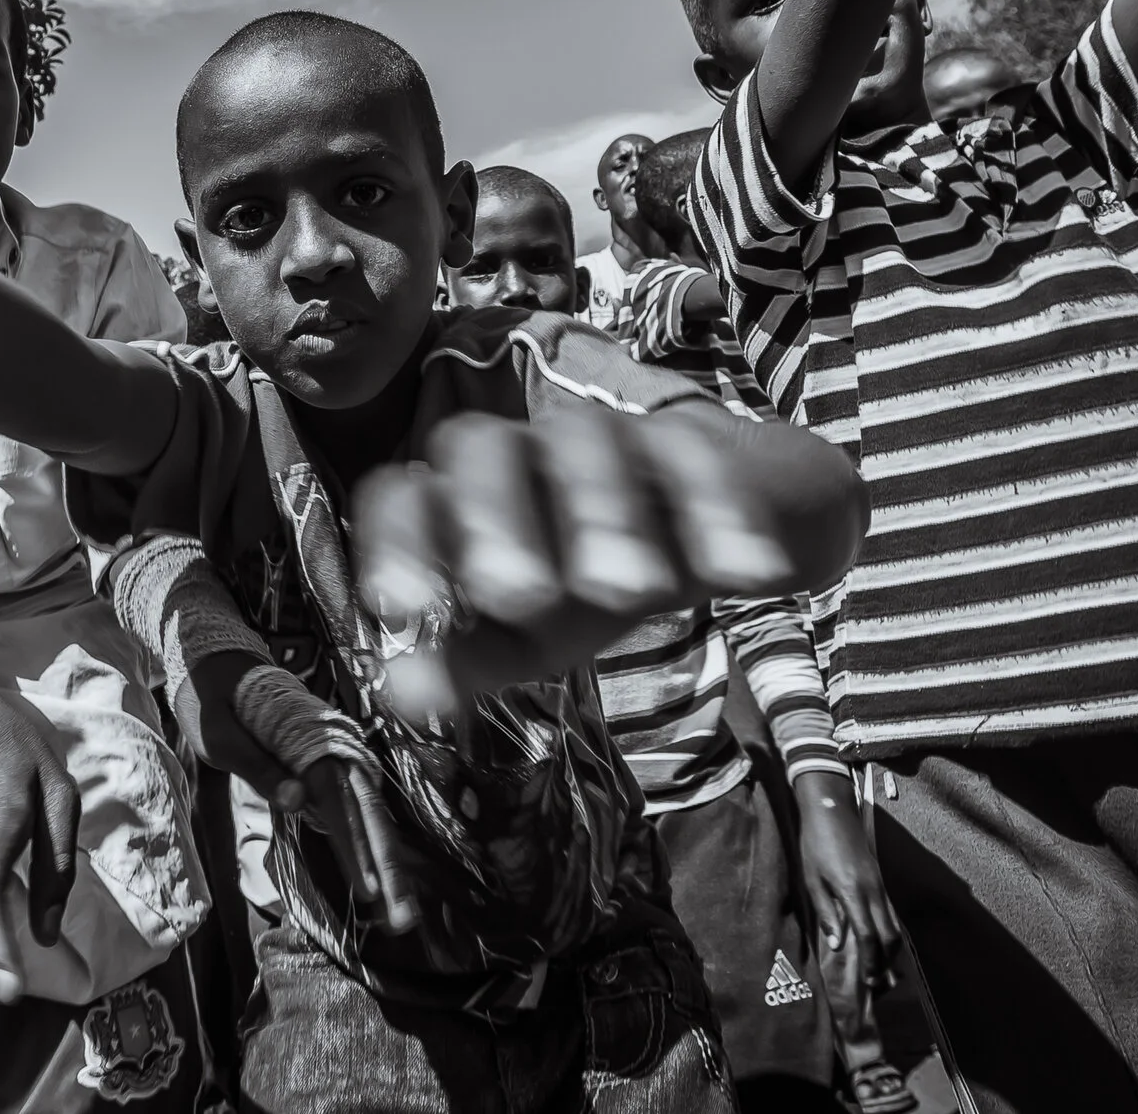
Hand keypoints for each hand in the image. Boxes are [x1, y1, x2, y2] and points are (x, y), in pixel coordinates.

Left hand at [190, 651, 419, 935]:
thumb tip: (298, 803)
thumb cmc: (215, 700)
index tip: (373, 893)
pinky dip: (373, 845)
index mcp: (310, 745)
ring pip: (371, 816)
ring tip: (400, 913)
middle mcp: (334, 752)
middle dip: (388, 869)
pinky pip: (359, 811)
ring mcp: (336, 760)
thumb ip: (261, 769)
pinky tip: (381, 878)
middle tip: (404, 922)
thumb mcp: (223, 736)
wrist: (222, 663)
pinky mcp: (330, 769)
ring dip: (386, 863)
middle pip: (369, 816)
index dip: (359, 850)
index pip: (340, 805)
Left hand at [354, 406, 810, 704]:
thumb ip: (464, 661)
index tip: (400, 606)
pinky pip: (696, 461)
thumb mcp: (526, 638)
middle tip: (524, 596)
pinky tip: (741, 572)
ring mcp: (606, 441)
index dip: (396, 542)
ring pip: (588, 444)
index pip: (404, 495)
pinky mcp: (689, 443)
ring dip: (605, 513)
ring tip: (636, 589)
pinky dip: (718, 513)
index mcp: (463, 503)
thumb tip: (399, 696)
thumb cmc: (588, 588)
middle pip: (485, 448)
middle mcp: (523, 458)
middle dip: (497, 518)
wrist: (711, 543)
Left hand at [792, 775, 901, 1002]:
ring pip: (894, 927)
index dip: (870, 962)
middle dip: (885, 963)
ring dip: (890, 951)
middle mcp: (874, 892)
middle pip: (889, 937)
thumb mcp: (812, 878)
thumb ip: (827, 911)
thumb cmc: (815, 844)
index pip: (869, 937)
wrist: (832, 811)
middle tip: (876, 984)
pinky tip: (880, 943)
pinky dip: (890, 934)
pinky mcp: (881, 882)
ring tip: (879, 969)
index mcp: (854, 893)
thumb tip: (838, 944)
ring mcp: (881, 886)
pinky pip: (891, 914)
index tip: (867, 982)